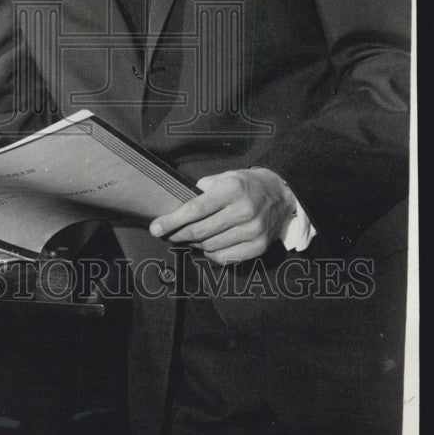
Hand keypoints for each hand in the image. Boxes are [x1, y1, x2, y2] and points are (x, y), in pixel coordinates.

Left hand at [149, 167, 295, 263]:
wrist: (280, 194)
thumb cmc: (245, 184)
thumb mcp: (224, 176)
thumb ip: (202, 188)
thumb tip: (179, 205)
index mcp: (232, 190)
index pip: (196, 209)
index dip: (172, 220)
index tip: (155, 228)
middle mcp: (244, 211)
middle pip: (201, 231)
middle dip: (178, 234)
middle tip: (167, 234)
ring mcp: (253, 231)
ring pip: (211, 246)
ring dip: (194, 244)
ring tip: (188, 238)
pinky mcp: (259, 247)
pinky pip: (226, 258)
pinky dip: (211, 254)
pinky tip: (207, 246)